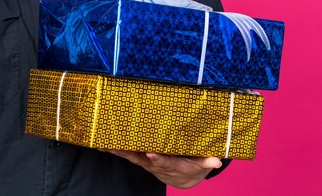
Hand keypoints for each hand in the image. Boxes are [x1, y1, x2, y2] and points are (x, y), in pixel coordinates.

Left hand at [105, 150, 221, 188]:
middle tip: (116, 147)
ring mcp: (146, 161)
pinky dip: (115, 149)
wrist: (181, 178)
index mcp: (170, 164)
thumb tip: (217, 161)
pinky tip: (103, 145)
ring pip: (130, 156)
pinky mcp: (140, 157)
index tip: (152, 154)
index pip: (164, 162)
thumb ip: (206, 162)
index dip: (158, 159)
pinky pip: (127, 153)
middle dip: (128, 153)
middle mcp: (155, 163)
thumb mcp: (200, 165)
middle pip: (140, 159)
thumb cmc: (191, 166)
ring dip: (117, 151)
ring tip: (104, 145)